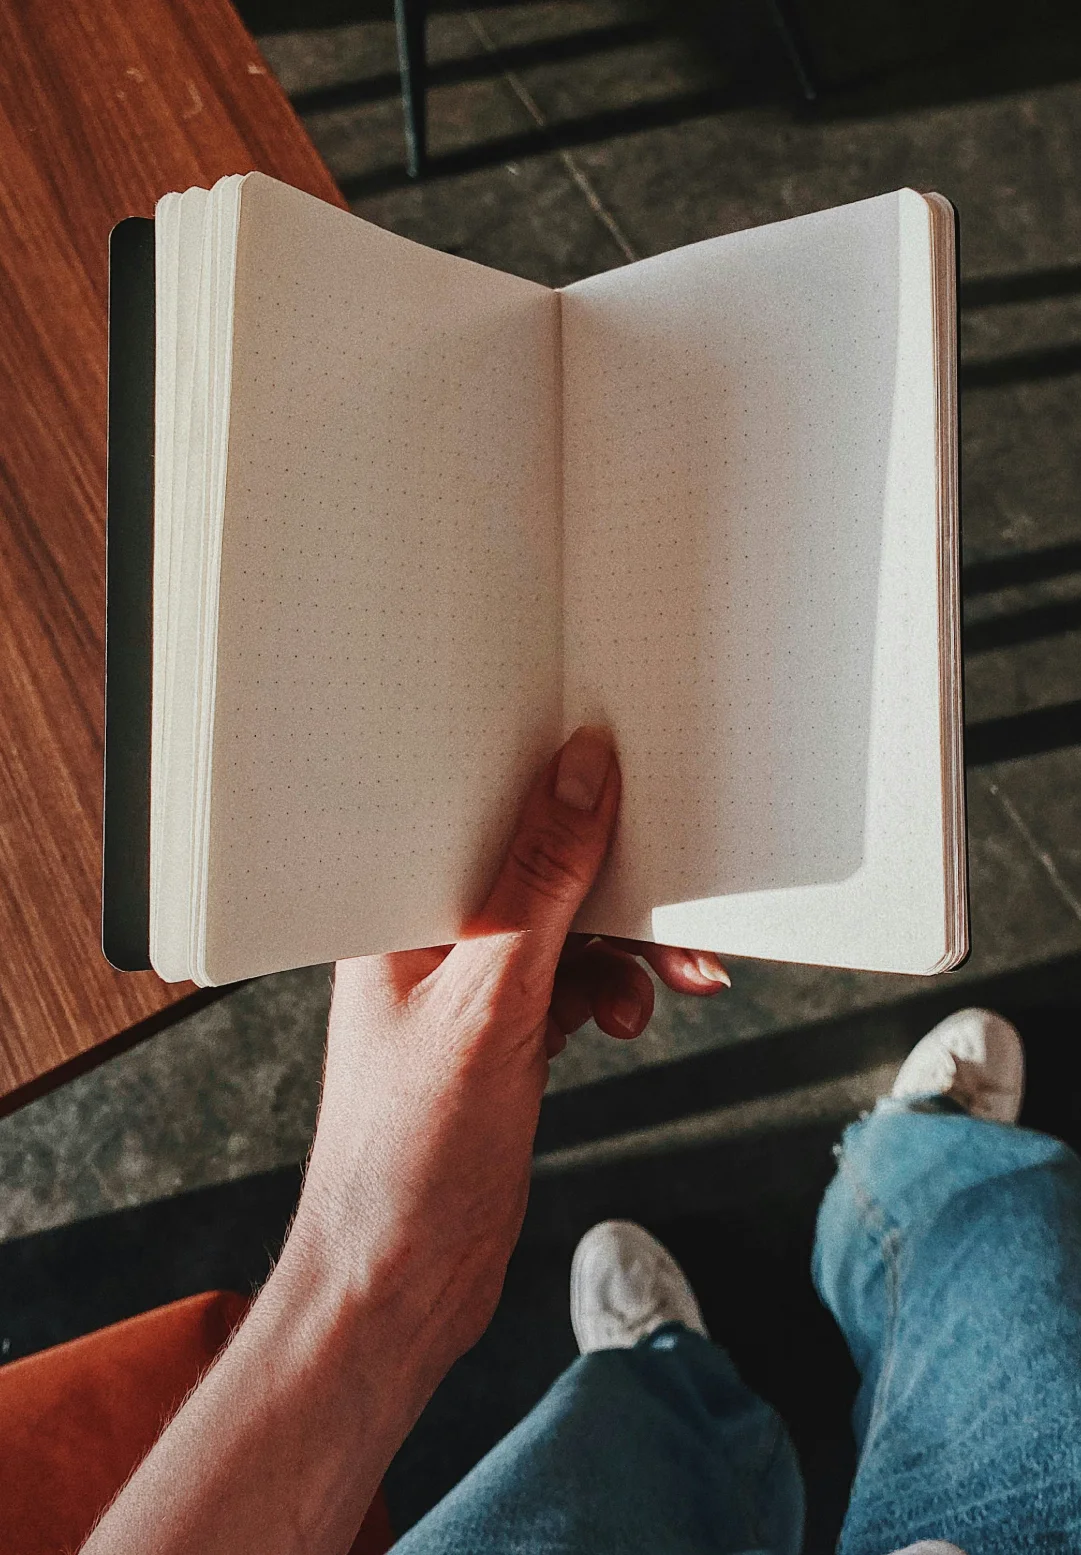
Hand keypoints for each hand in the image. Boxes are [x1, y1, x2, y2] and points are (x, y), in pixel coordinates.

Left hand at [291, 726, 729, 1372]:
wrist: (404, 1281)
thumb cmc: (406, 1154)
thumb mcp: (490, 1002)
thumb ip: (540, 886)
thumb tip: (582, 776)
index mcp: (391, 905)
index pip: (473, 803)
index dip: (546, 776)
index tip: (624, 762)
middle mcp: (427, 934)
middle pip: (536, 865)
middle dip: (618, 883)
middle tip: (686, 897)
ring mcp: (468, 984)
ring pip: (569, 925)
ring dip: (631, 947)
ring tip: (682, 977)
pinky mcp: (505, 1029)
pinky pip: (577, 978)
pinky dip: (617, 990)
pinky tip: (633, 1016)